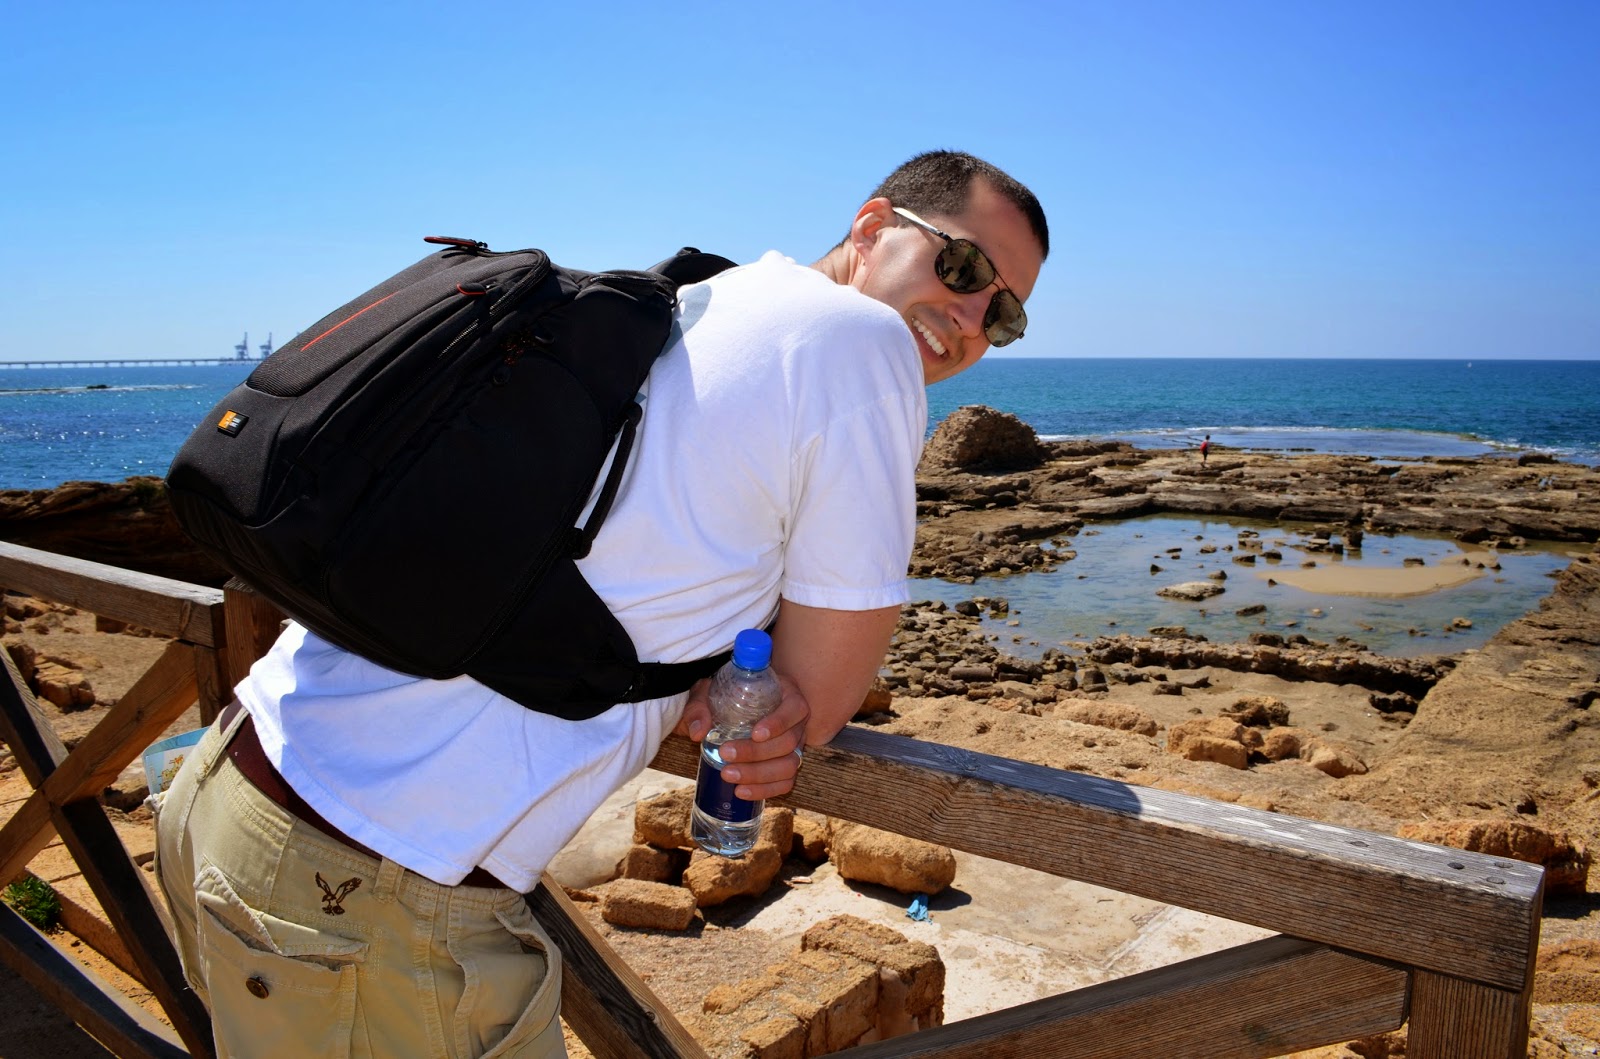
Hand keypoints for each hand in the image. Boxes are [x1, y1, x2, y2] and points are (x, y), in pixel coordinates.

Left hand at [672, 672, 808, 800]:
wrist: (729, 710)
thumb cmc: (724, 696)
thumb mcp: (708, 692)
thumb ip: (699, 707)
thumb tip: (698, 733)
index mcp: (786, 696)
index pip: (794, 708)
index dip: (779, 723)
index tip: (755, 733)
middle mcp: (796, 723)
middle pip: (788, 742)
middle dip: (756, 753)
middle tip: (725, 754)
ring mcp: (795, 746)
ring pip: (789, 766)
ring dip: (759, 775)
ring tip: (729, 776)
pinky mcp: (786, 765)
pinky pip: (785, 782)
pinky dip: (765, 790)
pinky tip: (741, 792)